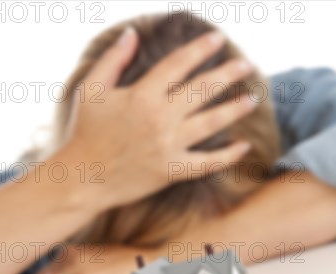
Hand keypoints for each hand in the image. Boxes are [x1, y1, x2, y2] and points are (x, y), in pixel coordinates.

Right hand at [65, 27, 256, 212]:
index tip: (218, 39)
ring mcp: (168, 146)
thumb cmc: (84, 133)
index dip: (201, 49)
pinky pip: (206, 163)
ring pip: (211, 123)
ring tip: (252, 98)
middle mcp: (160, 118)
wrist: (83, 178)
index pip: (179, 64)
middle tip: (246, 65)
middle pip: (203, 89)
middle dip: (228, 74)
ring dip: (234, 109)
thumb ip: (112, 60)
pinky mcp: (171, 171)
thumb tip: (132, 33)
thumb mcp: (90, 90)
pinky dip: (227, 156)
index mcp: (142, 95)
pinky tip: (243, 147)